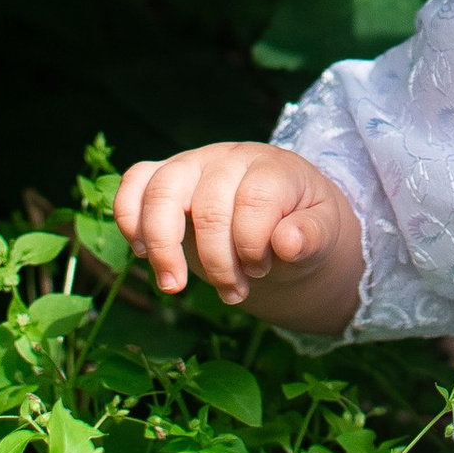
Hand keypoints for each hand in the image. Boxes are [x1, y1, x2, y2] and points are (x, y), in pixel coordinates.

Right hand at [115, 141, 356, 309]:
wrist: (280, 215)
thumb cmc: (300, 225)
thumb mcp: (323, 234)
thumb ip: (312, 237)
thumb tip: (289, 244)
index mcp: (272, 167)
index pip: (255, 200)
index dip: (253, 245)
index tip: (260, 270)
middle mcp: (228, 158)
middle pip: (208, 204)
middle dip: (218, 261)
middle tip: (234, 294)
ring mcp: (192, 163)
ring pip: (161, 190)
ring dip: (163, 246)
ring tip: (174, 286)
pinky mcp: (164, 175)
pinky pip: (134, 182)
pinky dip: (130, 218)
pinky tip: (142, 253)